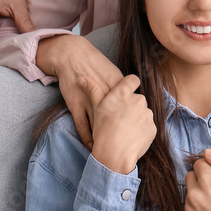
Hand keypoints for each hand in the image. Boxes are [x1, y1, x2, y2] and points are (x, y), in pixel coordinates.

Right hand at [36, 34, 123, 150]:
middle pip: (115, 120)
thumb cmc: (95, 65)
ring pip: (99, 126)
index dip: (132, 126)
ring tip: (108, 154)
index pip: (129, 109)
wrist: (72, 56)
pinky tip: (92, 147)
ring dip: (104, 140)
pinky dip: (88, 138)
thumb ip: (126, 90)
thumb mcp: (114, 74)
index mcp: (116, 88)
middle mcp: (104, 95)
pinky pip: (83, 126)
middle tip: (123, 150)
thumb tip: (137, 102)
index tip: (134, 137)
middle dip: (120, 136)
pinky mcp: (76, 105)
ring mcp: (89, 101)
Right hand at [84, 74, 155, 174]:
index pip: (133, 80)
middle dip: (130, 107)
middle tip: (119, 118)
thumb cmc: (102, 129)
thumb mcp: (96, 107)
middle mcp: (138, 100)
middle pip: (137, 99)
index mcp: (123, 93)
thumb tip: (81, 78)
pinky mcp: (152, 128)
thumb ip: (93, 90)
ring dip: (135, 119)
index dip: (130, 84)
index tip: (125, 93)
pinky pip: (146, 127)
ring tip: (123, 130)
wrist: (115, 153)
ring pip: (142, 113)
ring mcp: (147, 114)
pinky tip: (130, 137)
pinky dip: (140, 131)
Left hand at [184, 149, 210, 210]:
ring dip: (197, 192)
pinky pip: (187, 208)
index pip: (199, 163)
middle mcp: (194, 195)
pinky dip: (195, 207)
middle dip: (201, 178)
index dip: (210, 167)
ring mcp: (189, 210)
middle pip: (190, 176)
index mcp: (206, 181)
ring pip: (188, 192)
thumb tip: (207, 152)